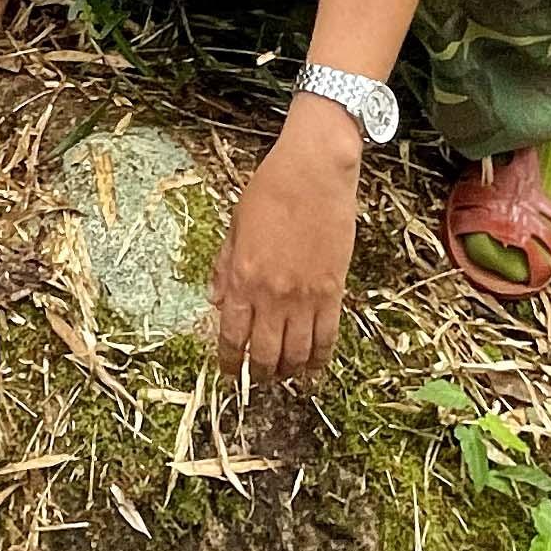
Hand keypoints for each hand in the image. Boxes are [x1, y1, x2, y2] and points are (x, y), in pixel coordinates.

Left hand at [206, 102, 361, 380]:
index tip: (228, 372)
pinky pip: (327, 337)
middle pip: (264, 354)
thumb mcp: (235, 226)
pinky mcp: (333, 291)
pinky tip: (314, 368)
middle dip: (258, 374)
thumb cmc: (271, 189)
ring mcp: (305, 296)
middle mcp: (272, 295)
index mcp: (243, 278)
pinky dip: (320, 359)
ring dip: (288, 371)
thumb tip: (216, 301)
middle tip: (257, 379)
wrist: (315, 171)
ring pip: (297, 353)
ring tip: (284, 376)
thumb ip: (225, 268)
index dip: (228, 361)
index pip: (231, 336)